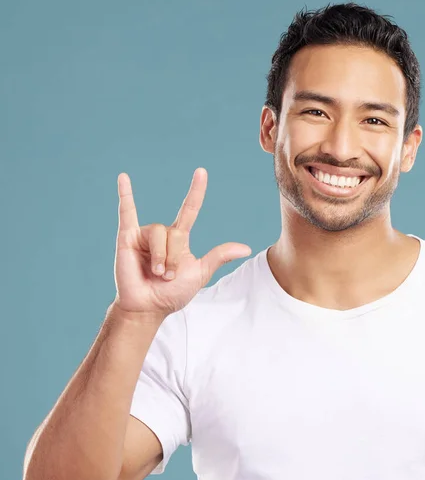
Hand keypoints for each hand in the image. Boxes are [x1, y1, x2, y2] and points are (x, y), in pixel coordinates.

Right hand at [112, 168, 250, 316]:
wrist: (149, 307)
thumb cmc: (172, 293)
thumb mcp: (200, 273)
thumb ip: (219, 256)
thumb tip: (246, 248)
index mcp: (179, 239)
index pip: (189, 209)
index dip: (196, 191)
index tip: (201, 172)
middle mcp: (162, 234)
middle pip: (175, 232)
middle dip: (174, 258)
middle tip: (168, 276)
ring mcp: (144, 234)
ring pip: (158, 233)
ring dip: (160, 257)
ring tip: (157, 273)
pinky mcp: (126, 238)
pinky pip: (126, 212)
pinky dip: (125, 194)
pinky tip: (123, 177)